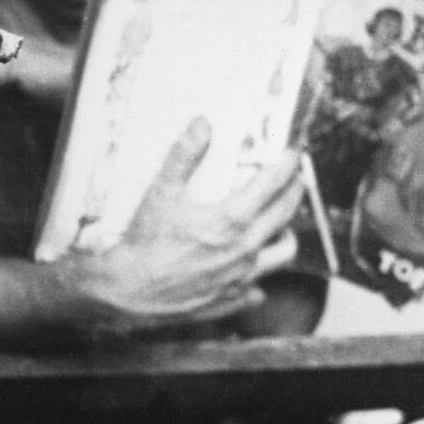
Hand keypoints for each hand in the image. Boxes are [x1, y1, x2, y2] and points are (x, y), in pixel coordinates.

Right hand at [79, 118, 304, 327]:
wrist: (129, 291)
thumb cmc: (145, 245)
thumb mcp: (161, 193)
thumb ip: (184, 156)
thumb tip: (202, 125)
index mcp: (231, 219)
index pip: (273, 184)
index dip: (287, 164)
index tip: (293, 155)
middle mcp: (244, 249)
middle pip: (286, 214)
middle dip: (295, 192)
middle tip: (294, 180)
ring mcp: (241, 276)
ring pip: (284, 253)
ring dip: (287, 234)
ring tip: (279, 224)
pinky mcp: (231, 298)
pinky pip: (259, 289)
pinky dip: (259, 277)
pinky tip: (248, 270)